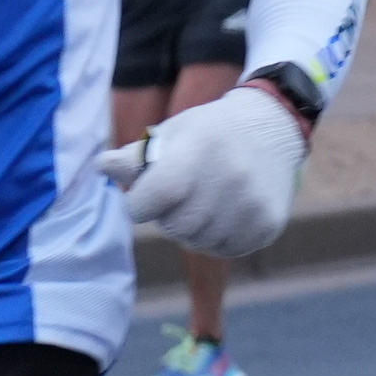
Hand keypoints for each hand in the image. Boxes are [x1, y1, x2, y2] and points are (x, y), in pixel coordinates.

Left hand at [96, 85, 309, 259]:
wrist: (273, 126)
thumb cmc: (209, 132)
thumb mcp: (173, 133)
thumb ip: (135, 156)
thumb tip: (102, 167)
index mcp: (197, 151)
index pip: (152, 200)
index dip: (140, 204)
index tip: (146, 196)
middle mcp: (229, 178)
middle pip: (175, 227)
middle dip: (168, 216)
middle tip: (183, 194)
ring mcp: (251, 205)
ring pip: (200, 243)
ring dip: (194, 229)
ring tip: (206, 200)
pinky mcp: (268, 225)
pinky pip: (227, 249)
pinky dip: (220, 238)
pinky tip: (227, 211)